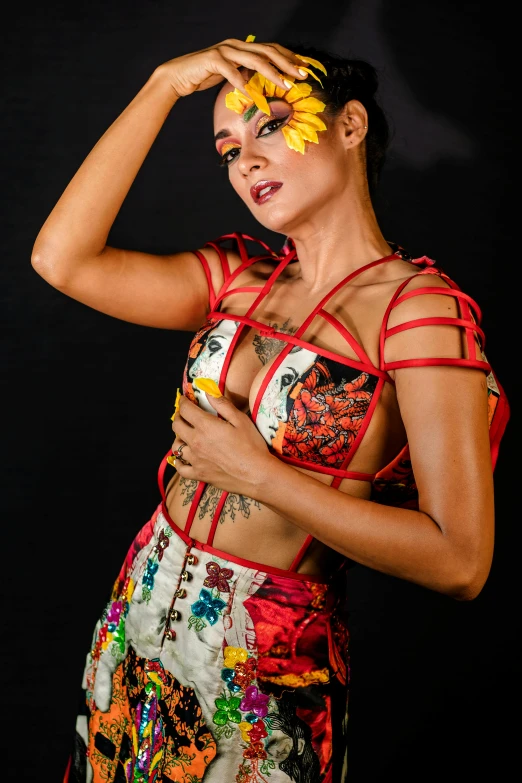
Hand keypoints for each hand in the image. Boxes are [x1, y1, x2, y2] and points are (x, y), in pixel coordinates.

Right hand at [155, 38, 307, 99]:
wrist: (179, 76)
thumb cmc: (205, 76)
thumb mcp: (231, 74)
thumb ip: (246, 73)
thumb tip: (262, 81)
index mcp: (242, 47)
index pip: (271, 50)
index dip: (288, 58)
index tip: (304, 69)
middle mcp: (236, 45)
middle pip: (267, 51)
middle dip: (287, 63)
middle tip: (302, 75)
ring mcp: (224, 50)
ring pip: (254, 59)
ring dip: (272, 73)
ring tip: (285, 84)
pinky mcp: (211, 60)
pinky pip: (230, 70)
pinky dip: (241, 81)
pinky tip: (250, 92)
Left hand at [171, 392, 272, 495]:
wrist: (257, 474)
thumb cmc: (252, 446)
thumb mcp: (241, 420)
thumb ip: (222, 405)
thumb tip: (208, 392)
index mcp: (205, 426)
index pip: (185, 410)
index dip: (183, 401)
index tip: (185, 399)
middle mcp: (196, 442)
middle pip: (176, 426)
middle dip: (179, 416)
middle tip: (185, 414)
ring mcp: (195, 460)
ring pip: (176, 447)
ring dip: (178, 437)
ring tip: (185, 435)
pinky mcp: (199, 474)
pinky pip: (180, 468)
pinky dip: (179, 462)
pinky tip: (183, 458)